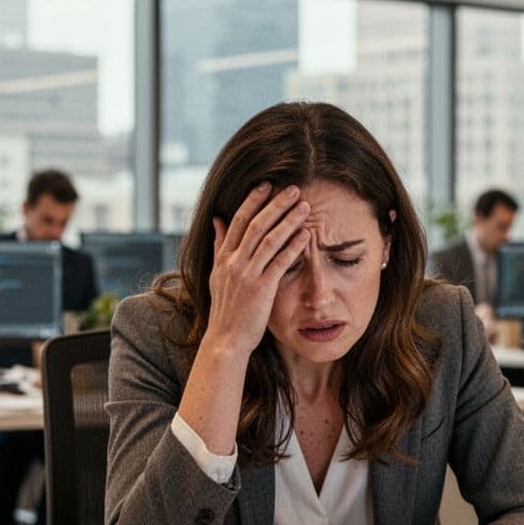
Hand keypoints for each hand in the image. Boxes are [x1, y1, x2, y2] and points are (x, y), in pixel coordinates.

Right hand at [204, 182, 311, 358]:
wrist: (226, 339)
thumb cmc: (226, 309)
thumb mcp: (217, 274)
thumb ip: (219, 246)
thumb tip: (217, 219)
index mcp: (223, 257)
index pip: (238, 220)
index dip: (253, 201)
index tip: (267, 185)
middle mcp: (233, 262)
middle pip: (256, 224)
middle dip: (276, 204)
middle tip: (294, 189)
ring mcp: (247, 275)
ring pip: (269, 239)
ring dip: (289, 220)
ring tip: (305, 206)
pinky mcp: (261, 289)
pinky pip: (280, 262)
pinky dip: (293, 246)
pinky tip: (306, 235)